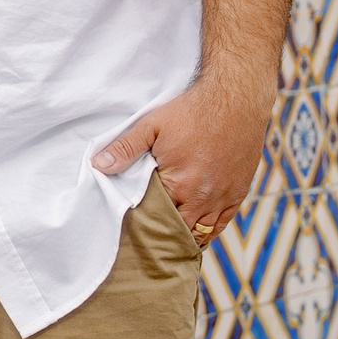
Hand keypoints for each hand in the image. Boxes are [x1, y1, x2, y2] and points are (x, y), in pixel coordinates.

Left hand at [91, 78, 269, 233]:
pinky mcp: (238, 193)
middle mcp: (202, 197)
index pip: (154, 218)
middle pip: (178, 230)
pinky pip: (221, 224)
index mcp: (178, 185)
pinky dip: (208, 231)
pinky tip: (196, 232)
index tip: (131, 224)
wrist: (235, 101)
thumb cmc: (192, 111)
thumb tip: (100, 165)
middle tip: (147, 234)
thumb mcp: (152, 125)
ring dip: (185, 235)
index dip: (142, 222)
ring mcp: (222, 197)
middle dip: (162, 233)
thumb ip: (125, 148)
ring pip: (201, 232)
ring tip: (168, 237)